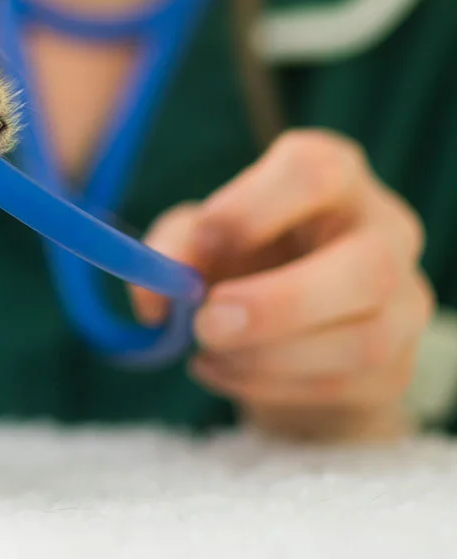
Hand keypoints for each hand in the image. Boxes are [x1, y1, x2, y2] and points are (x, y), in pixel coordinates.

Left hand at [135, 130, 433, 441]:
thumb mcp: (196, 239)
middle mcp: (384, 231)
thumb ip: (170, 251)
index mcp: (333, 176)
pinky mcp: (396, 365)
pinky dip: (271, 387)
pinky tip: (228, 371)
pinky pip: (343, 386)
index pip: (315, 171)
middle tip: (206, 324)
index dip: (254, 207)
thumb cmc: (238, 258)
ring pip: (363, 341)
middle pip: (367, 268)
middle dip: (279, 304)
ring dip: (269, 358)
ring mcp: (404, 301)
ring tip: (206, 352)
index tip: (203, 242)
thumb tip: (154, 297)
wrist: (282, 329)